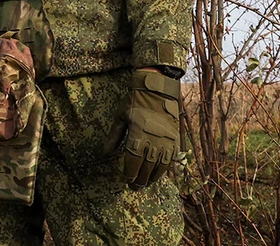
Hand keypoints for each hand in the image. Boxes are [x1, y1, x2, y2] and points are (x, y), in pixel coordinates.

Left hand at [106, 69, 180, 188]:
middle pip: (146, 168)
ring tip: (144, 183)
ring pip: (158, 167)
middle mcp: (153, 141)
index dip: (129, 174)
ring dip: (151, 178)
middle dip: (139, 179)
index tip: (125, 180)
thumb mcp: (120, 118)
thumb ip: (113, 138)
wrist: (157, 92)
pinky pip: (169, 161)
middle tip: (134, 187)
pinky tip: (156, 175)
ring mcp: (166, 142)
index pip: (133, 162)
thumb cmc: (134, 104)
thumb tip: (105, 154)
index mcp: (138, 135)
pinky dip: (163, 171)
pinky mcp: (174, 141)